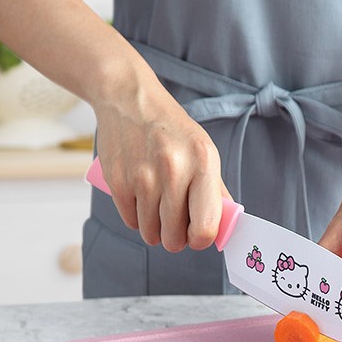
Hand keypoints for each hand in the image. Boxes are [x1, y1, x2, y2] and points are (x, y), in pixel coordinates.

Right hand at [93, 78, 229, 252]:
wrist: (130, 101)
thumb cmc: (174, 132)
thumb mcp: (205, 153)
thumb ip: (216, 192)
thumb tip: (224, 229)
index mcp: (203, 163)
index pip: (205, 225)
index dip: (201, 240)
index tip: (197, 237)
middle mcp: (173, 170)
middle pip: (174, 236)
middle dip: (177, 239)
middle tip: (176, 227)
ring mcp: (142, 176)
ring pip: (151, 233)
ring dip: (156, 231)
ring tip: (159, 211)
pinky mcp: (117, 180)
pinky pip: (131, 221)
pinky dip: (138, 219)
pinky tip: (142, 203)